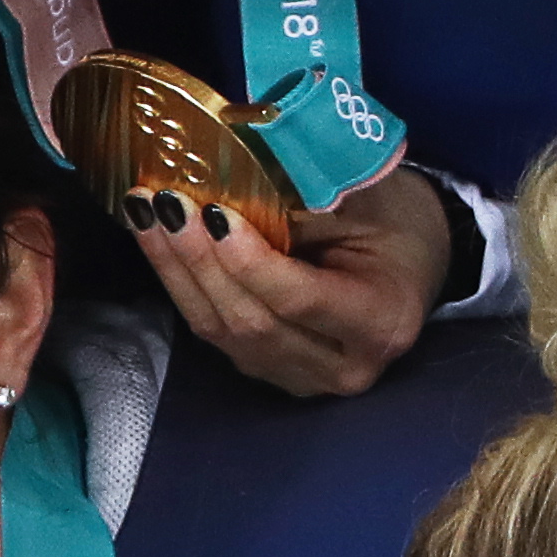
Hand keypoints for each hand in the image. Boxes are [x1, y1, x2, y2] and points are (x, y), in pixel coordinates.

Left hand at [132, 159, 446, 398]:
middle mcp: (342, 365)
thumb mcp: (374, 202)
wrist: (409, 262)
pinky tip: (156, 239)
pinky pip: (212, 328)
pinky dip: (181, 282)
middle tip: (166, 205)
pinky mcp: (264, 366)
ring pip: (221, 330)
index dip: (252, 262)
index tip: (214, 214)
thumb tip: (241, 182)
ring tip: (147, 214)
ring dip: (177, 269)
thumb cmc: (398, 224)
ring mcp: (299, 375)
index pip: (302, 300)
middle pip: (252, 322)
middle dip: (201, 262)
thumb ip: (314, 201)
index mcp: (381, 323)